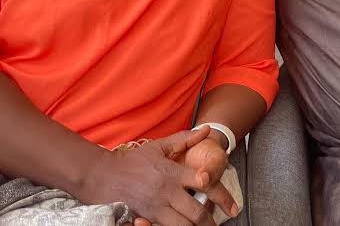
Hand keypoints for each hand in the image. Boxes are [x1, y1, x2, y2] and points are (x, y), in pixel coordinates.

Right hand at [80, 128, 223, 224]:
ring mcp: (156, 209)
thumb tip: (206, 130)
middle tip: (219, 222)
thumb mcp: (159, 146)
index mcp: (171, 172)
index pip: (200, 182)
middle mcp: (166, 192)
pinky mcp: (146, 219)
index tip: (228, 201)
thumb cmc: (133, 161)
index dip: (216, 190)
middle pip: (195, 212)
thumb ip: (184, 140)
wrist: (104, 176)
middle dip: (210, 220)